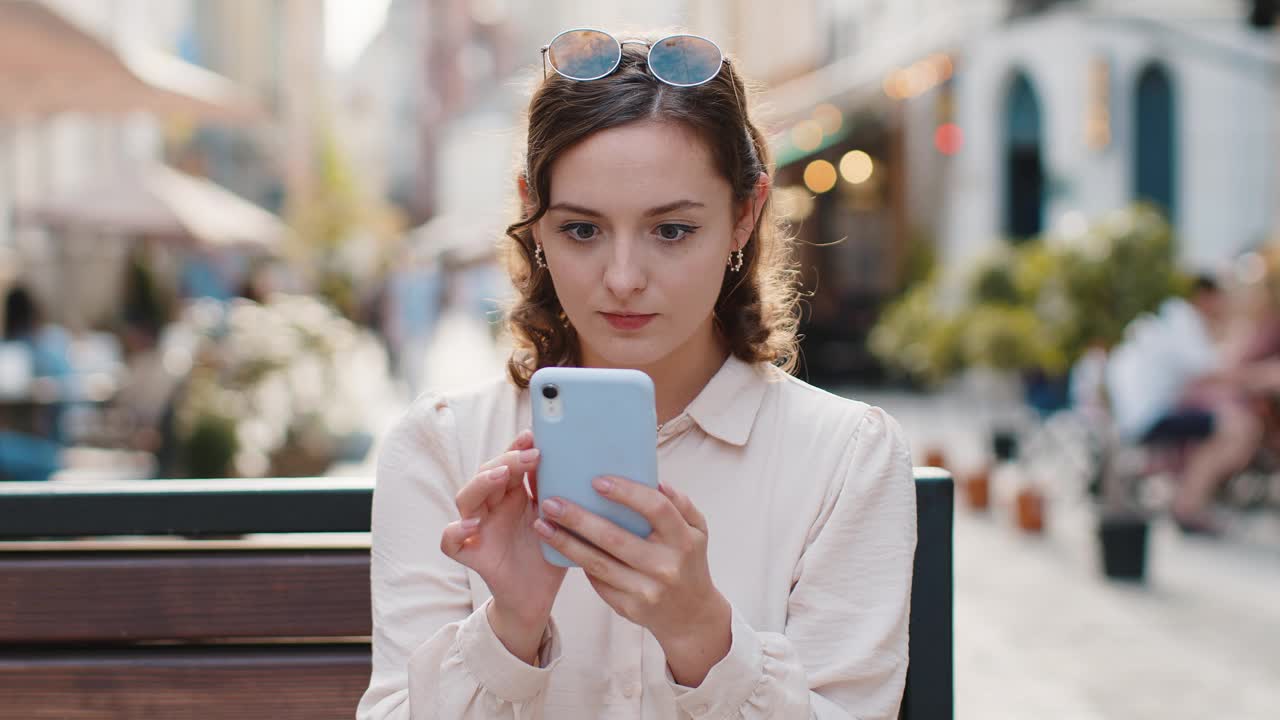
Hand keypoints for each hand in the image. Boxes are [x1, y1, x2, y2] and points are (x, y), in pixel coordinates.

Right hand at [440, 430, 566, 663]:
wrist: (538, 598)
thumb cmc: (550, 556)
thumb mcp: (562, 523)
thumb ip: (561, 497)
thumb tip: (576, 464)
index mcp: (514, 496)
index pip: (509, 463)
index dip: (517, 448)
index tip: (534, 436)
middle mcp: (494, 508)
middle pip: (487, 474)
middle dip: (507, 460)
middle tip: (531, 455)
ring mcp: (479, 529)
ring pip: (466, 498)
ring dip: (481, 483)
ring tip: (501, 476)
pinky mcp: (472, 553)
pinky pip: (450, 541)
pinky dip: (454, 530)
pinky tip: (472, 525)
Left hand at [534, 478, 731, 685]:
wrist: (690, 615)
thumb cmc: (689, 560)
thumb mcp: (697, 529)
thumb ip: (680, 503)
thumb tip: (655, 481)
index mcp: (683, 540)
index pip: (655, 508)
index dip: (626, 492)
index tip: (596, 480)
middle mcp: (665, 566)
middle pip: (614, 537)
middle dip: (578, 518)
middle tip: (551, 501)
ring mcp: (646, 590)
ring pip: (597, 563)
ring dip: (565, 543)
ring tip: (542, 524)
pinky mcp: (628, 607)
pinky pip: (597, 581)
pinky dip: (578, 562)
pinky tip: (558, 547)